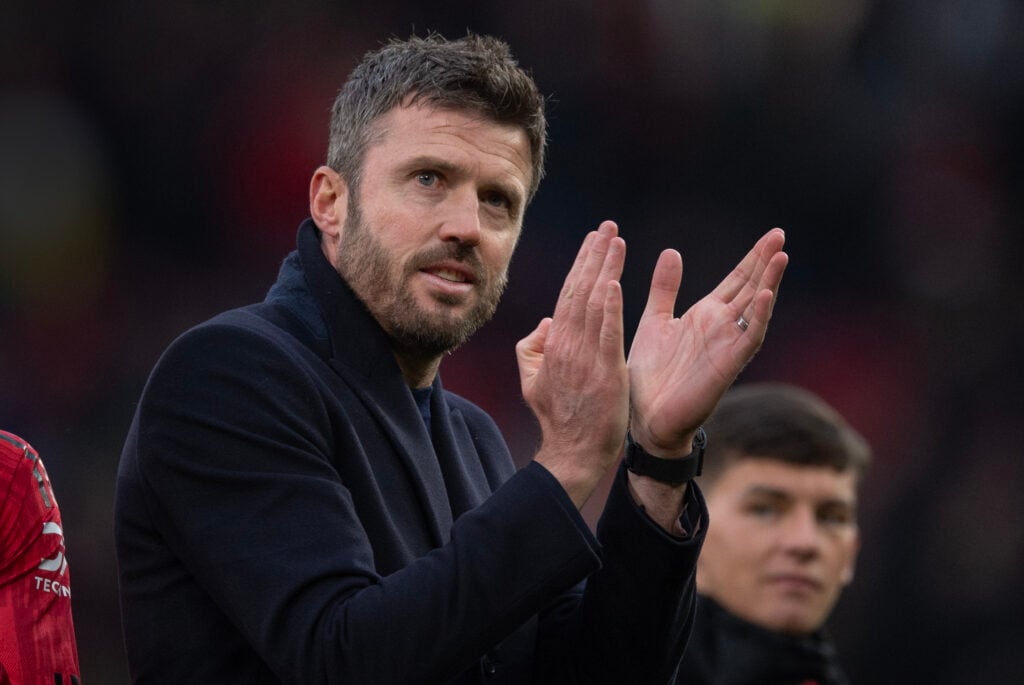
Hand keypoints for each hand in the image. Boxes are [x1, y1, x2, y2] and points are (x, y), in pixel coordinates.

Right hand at [517, 221, 629, 507]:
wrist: (572, 452)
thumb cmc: (558, 417)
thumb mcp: (532, 379)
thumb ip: (533, 347)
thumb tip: (544, 322)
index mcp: (554, 344)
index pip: (569, 294)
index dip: (581, 264)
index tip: (594, 239)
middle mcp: (568, 344)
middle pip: (580, 290)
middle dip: (595, 255)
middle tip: (608, 226)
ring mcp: (586, 358)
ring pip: (594, 304)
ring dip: (605, 269)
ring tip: (616, 241)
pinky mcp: (605, 372)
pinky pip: (606, 334)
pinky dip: (609, 308)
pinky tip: (613, 283)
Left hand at [627, 228, 787, 455]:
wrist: (646, 418)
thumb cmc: (651, 375)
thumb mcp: (655, 321)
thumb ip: (666, 288)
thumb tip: (673, 251)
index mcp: (706, 314)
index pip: (737, 279)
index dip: (753, 258)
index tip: (772, 234)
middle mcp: (722, 327)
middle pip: (751, 288)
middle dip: (765, 262)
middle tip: (780, 234)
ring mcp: (727, 345)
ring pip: (756, 309)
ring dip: (768, 284)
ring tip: (780, 256)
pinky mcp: (727, 365)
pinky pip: (748, 338)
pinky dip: (758, 317)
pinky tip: (765, 295)